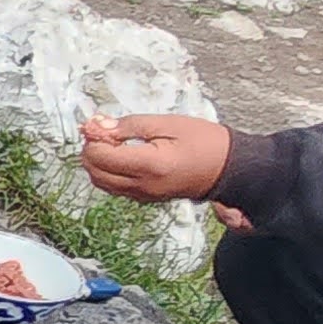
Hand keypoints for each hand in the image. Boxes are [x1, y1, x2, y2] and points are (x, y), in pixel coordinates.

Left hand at [77, 113, 233, 204]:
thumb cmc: (204, 141)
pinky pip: (116, 189)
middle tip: (104, 132)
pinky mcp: (148, 199)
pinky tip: (123, 156)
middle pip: (95, 173)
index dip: (94, 139)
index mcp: (149, 165)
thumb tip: (99, 126)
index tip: (100, 124)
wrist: (230, 168)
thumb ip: (130, 126)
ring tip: (114, 143)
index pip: (100, 156)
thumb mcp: (168, 124)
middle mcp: (143, 186)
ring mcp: (144, 196)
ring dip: (98, 163)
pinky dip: (110, 173)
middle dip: (92, 151)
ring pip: (102, 184)